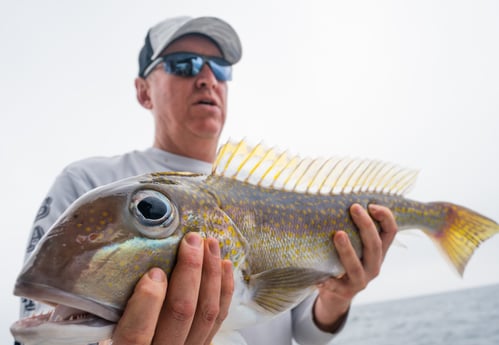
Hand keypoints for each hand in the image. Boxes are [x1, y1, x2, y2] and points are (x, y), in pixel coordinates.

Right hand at [111, 233, 233, 344]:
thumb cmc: (122, 337)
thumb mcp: (109, 330)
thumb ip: (116, 308)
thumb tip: (123, 267)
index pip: (136, 334)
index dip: (147, 302)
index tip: (153, 272)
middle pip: (181, 313)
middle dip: (190, 271)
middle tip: (192, 240)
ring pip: (206, 313)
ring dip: (211, 273)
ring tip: (210, 244)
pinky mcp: (204, 344)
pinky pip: (219, 318)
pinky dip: (224, 289)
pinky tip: (224, 265)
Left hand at [313, 204, 397, 331]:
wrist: (336, 293)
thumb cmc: (343, 258)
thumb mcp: (354, 243)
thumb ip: (351, 226)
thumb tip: (335, 193)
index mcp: (378, 251)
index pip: (390, 231)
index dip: (385, 216)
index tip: (371, 204)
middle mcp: (374, 265)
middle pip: (375, 246)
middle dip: (366, 226)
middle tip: (354, 208)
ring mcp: (360, 281)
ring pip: (356, 266)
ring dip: (347, 250)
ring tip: (338, 234)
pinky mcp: (344, 292)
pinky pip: (336, 286)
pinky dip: (327, 281)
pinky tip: (318, 278)